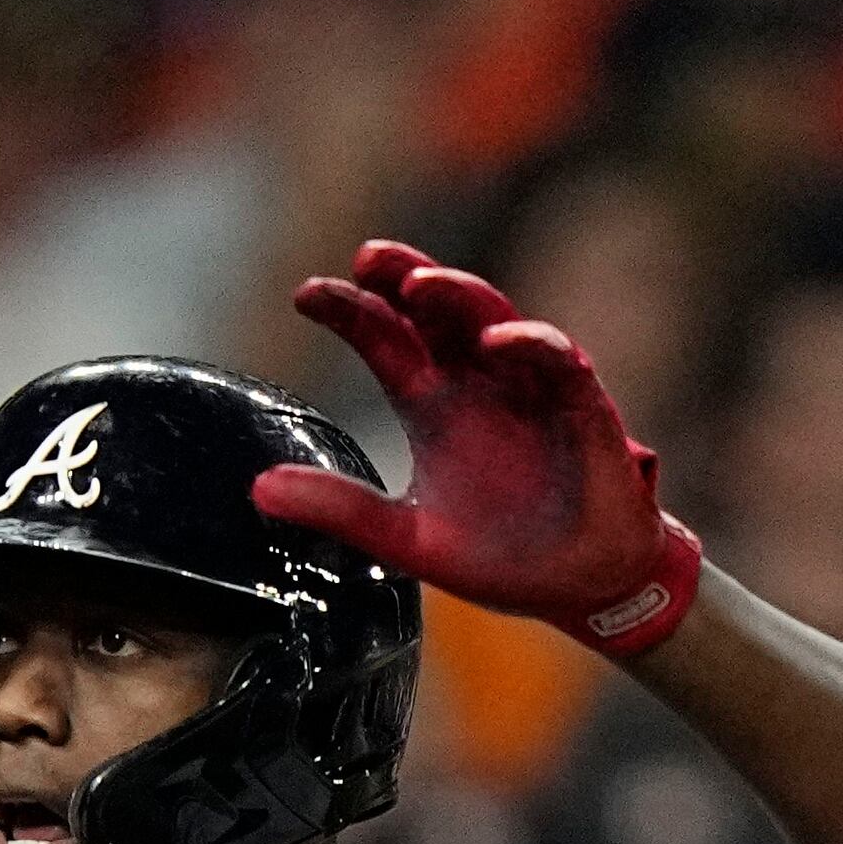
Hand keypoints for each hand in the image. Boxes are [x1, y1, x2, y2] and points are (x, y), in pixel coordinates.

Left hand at [258, 240, 692, 638]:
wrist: (579, 586)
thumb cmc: (500, 553)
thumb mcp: (406, 539)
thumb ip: (341, 510)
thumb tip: (258, 488)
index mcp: (434, 405)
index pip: (386, 339)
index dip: (351, 311)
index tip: (306, 295)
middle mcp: (479, 385)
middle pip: (439, 311)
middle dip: (405, 275)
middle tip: (366, 257)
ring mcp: (531, 392)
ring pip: (496, 320)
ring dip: (460, 297)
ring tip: (420, 282)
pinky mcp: (584, 412)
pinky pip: (560, 365)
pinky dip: (531, 345)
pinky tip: (496, 341)